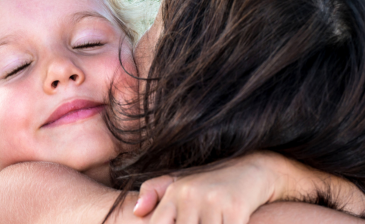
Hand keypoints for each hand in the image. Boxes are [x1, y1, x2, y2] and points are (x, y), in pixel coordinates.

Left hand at [133, 152, 288, 223]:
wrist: (253, 170)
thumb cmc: (212, 183)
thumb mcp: (180, 183)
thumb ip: (153, 192)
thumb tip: (136, 211)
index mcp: (174, 193)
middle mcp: (189, 195)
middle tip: (200, 223)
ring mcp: (212, 201)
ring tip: (211, 222)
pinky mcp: (235, 208)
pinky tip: (225, 222)